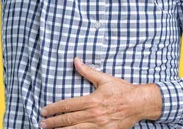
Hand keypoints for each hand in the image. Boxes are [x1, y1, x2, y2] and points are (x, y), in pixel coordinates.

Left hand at [39, 57, 161, 128]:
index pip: (68, 105)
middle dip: (54, 122)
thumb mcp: (104, 79)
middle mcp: (94, 114)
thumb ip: (88, 71)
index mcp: (92, 101)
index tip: (44, 110)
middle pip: (69, 120)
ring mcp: (100, 125)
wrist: (140, 103)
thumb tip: (75, 60)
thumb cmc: (122, 90)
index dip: (54, 108)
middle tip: (42, 123)